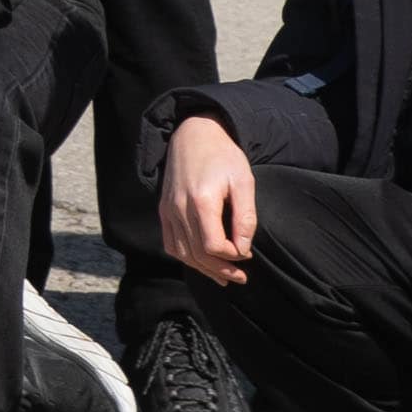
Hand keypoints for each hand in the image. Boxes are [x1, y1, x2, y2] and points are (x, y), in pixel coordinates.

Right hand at [158, 116, 257, 281]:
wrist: (194, 134)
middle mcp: (179, 208)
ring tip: (224, 276)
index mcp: (201, 201)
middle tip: (241, 277)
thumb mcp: (243, 181)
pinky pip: (170, 244)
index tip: (247, 254)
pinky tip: (202, 262)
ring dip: (204, 269)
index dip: (231, 257)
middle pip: (198, 254)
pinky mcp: (164, 210)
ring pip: (183, 253)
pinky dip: (186, 258)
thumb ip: (245, 217)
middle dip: (221, 270)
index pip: (213, 245)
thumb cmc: (223, 156)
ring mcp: (168, 210)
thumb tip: (243, 249)